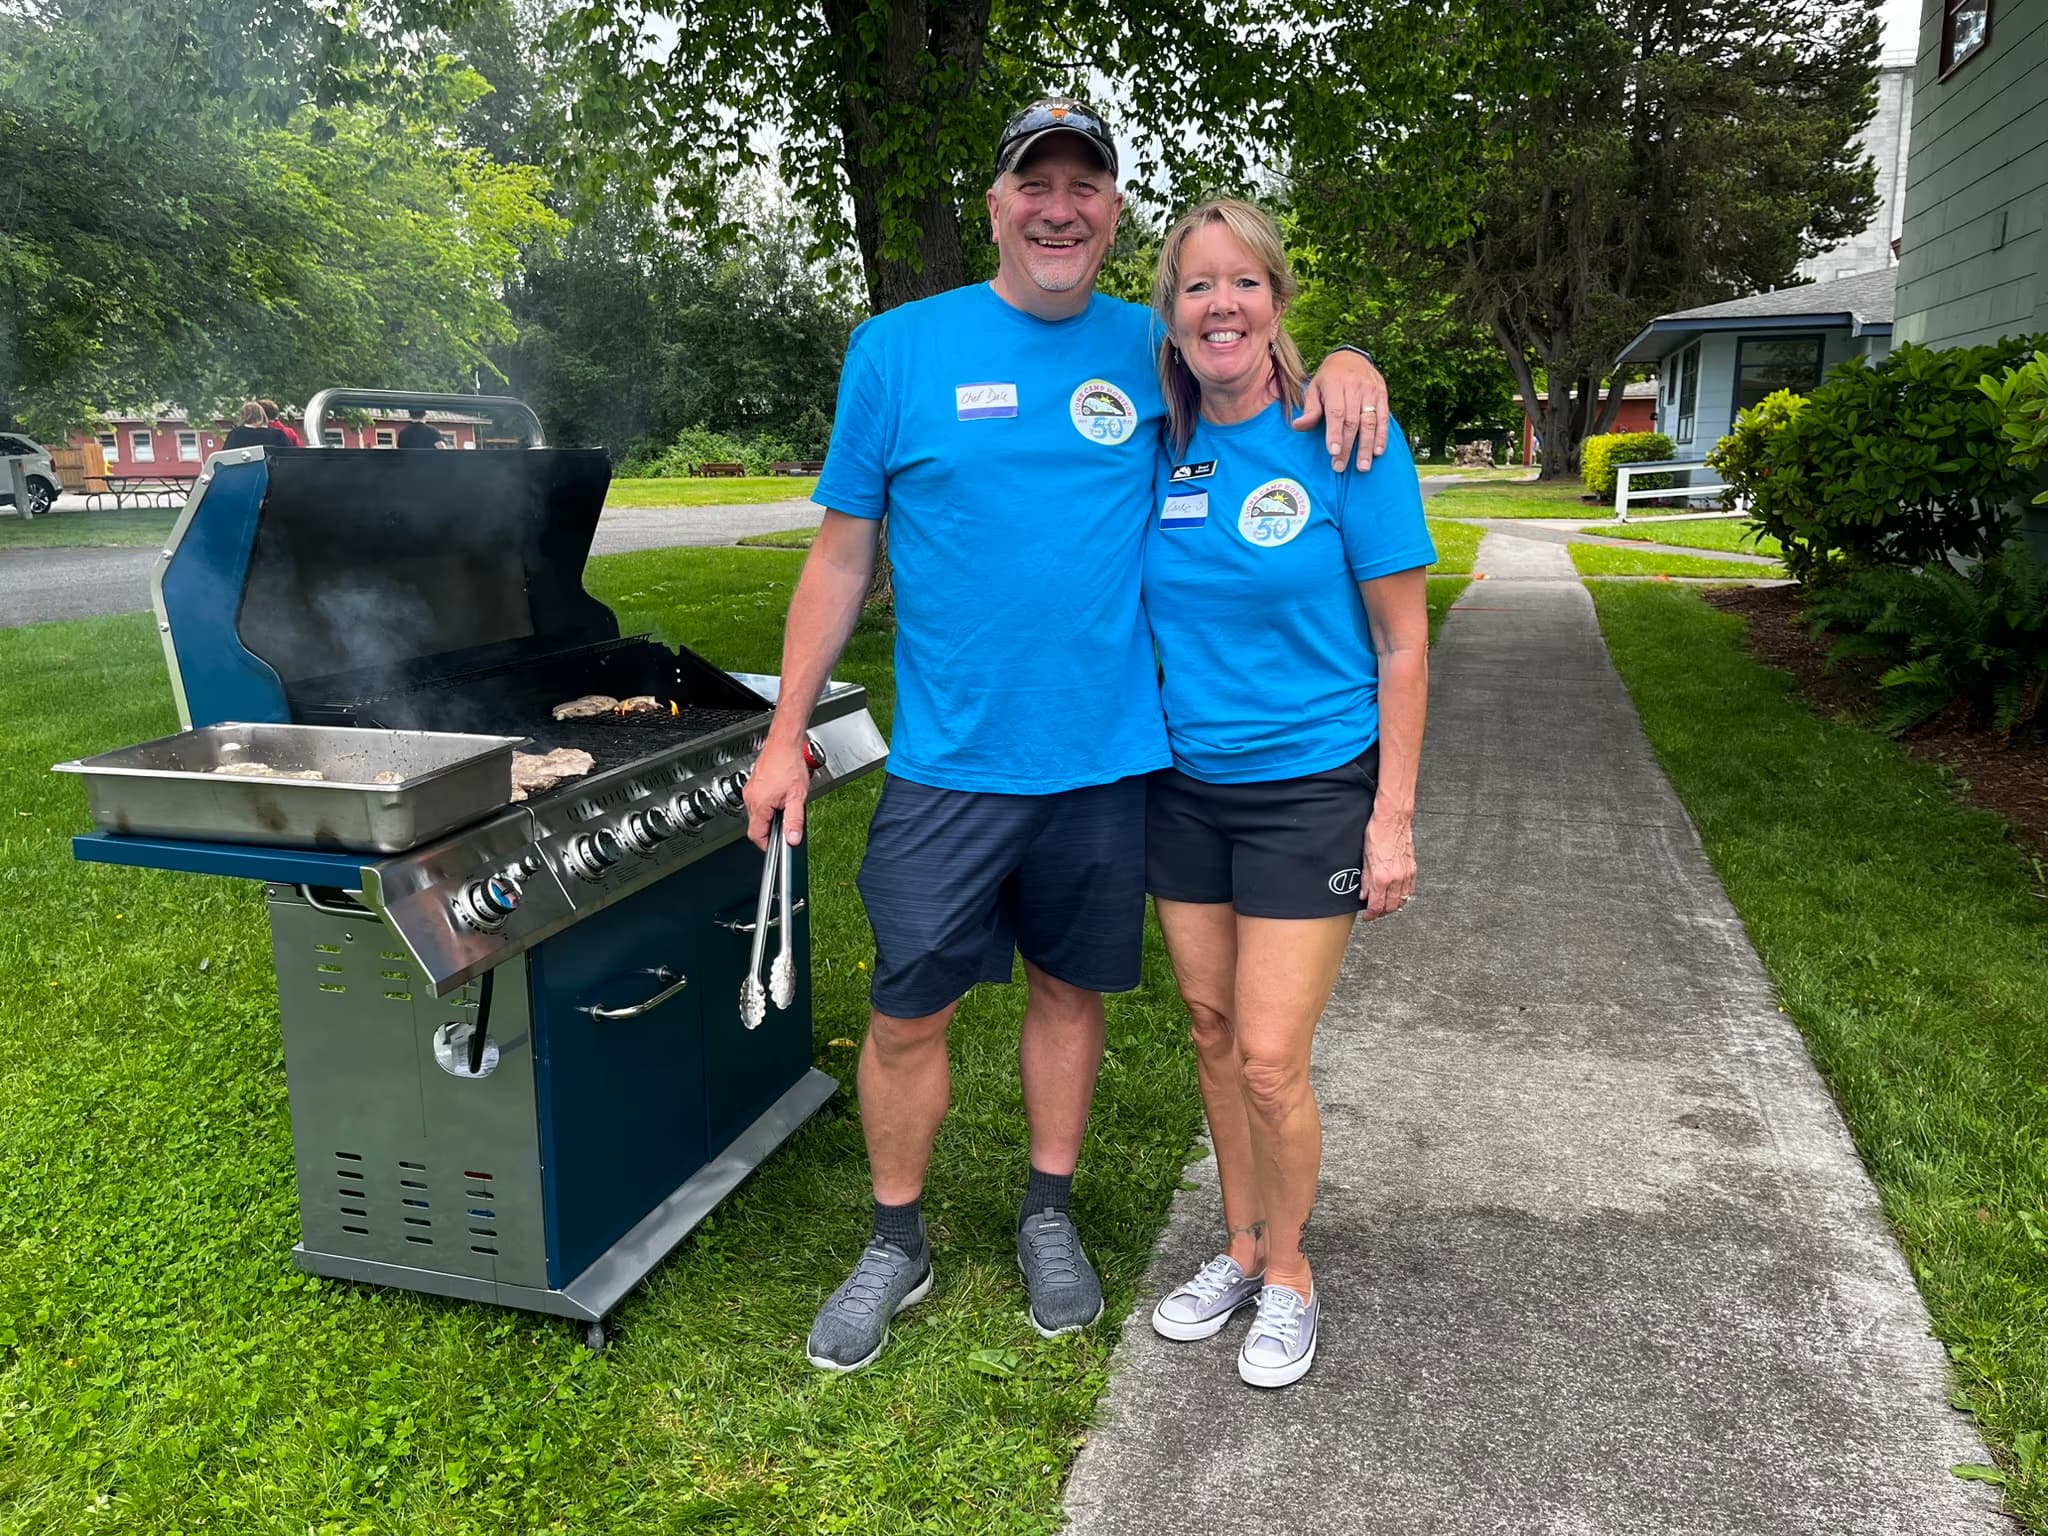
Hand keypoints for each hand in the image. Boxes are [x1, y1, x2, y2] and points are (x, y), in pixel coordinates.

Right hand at [742, 735, 810, 849]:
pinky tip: (781, 796)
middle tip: (787, 825)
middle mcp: (751, 798)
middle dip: (771, 829)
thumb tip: (792, 839)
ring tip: (786, 807)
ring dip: (771, 816)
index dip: (768, 845)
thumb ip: (795, 821)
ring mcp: (751, 790)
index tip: (778, 847)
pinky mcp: (754, 784)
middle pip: (757, 825)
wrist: (784, 742)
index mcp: (759, 804)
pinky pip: (759, 801)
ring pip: (758, 813)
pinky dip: (769, 804)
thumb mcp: (797, 796)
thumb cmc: (789, 763)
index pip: (756, 836)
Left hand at [1292, 350, 1390, 471]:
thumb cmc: (1328, 379)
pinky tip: (1378, 452)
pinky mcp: (1382, 394)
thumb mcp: (1314, 389)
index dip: (1335, 433)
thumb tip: (1298, 426)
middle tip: (1340, 466)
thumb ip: (1310, 409)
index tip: (1333, 452)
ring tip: (1362, 466)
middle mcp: (1356, 387)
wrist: (1351, 357)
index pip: (1336, 412)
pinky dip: (1382, 436)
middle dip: (1347, 446)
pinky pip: (1384, 417)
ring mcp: (1371, 391)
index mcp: (1336, 384)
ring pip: (1370, 422)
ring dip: (1367, 446)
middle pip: (1352, 421)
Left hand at [1360, 812, 1414, 920]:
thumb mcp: (1364, 858)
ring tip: (1384, 906)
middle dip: (1381, 913)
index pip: (1376, 905)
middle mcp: (1395, 878)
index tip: (1367, 917)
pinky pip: (1410, 890)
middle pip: (1390, 906)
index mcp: (1381, 877)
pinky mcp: (1412, 869)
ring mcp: (1406, 874)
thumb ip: (1365, 880)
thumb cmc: (1377, 833)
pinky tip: (1397, 896)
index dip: (1371, 915)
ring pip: (1402, 900)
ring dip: (1392, 906)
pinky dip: (1403, 897)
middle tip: (1374, 913)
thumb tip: (1364, 894)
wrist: (1393, 820)